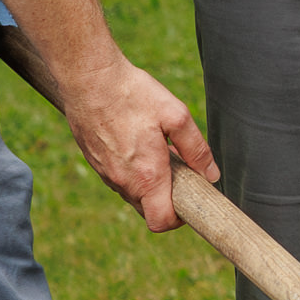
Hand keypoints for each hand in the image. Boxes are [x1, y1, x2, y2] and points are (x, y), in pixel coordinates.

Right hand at [65, 56, 216, 232]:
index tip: (189, 198)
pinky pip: (118, 178)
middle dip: (165, 198)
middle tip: (177, 170)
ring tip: (157, 152)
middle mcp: (122, 181)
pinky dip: (131, 171)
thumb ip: (196, 149)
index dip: (178, 219)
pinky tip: (137, 144)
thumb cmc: (133, 94)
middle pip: (147, 209)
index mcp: (146, 175)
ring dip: (148, 184)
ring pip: (132, 194)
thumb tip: (210, 174)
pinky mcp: (94, 161)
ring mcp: (105, 173)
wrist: (88, 78)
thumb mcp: (176, 115)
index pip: (161, 222)